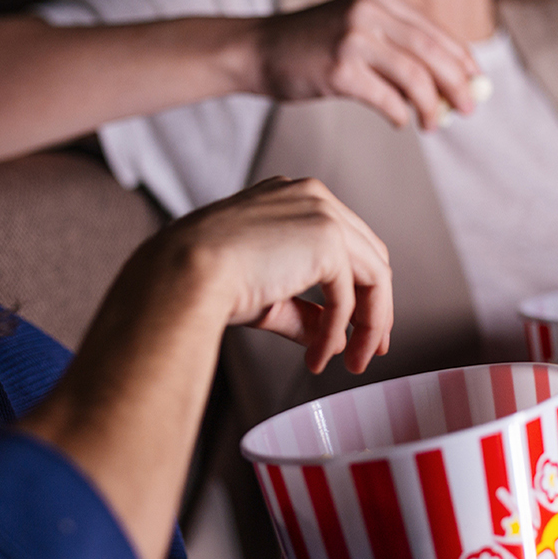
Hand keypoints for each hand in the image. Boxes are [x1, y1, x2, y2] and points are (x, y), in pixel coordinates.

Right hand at [143, 177, 393, 374]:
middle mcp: (312, 196)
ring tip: (353, 362)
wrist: (184, 272)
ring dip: (368, 325)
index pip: (346, 242)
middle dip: (373, 308)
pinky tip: (319, 356)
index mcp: (292, 197)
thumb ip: (303, 310)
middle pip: (369, 256)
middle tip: (369, 350)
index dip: (359, 288)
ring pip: (372, 275)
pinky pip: (348, 296)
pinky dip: (338, 331)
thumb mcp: (266, 294)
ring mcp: (323, 212)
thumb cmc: (205, 279)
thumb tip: (333, 338)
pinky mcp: (327, 238)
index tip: (358, 328)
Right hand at [256, 0, 482, 131]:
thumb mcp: (355, 26)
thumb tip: (447, 82)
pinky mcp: (339, 69)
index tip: (475, 83)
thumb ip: (396, 45)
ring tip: (433, 124)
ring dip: (431, 107)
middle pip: (433, 53)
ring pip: (415, 77)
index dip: (462, 60)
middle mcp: (370, 12)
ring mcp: (353, 39)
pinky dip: (401, 114)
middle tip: (468, 110)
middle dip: (457, 86)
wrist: (256, 49)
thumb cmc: (309, 45)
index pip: (435, 31)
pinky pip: (387, 98)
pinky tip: (401, 121)